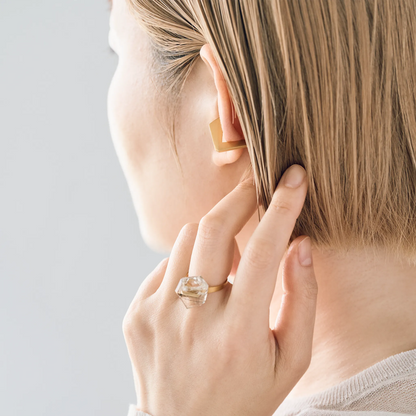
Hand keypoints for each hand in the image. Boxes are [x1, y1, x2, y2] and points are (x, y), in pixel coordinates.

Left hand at [123, 164, 317, 415]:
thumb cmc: (246, 396)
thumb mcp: (291, 359)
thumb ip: (301, 299)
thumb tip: (299, 246)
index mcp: (238, 333)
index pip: (263, 252)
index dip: (282, 208)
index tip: (292, 179)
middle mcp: (192, 319)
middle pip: (212, 229)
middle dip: (238, 198)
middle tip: (255, 190)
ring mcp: (156, 314)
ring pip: (186, 239)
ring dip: (214, 236)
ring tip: (228, 261)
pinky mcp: (136, 313)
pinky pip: (166, 265)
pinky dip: (188, 264)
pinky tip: (198, 290)